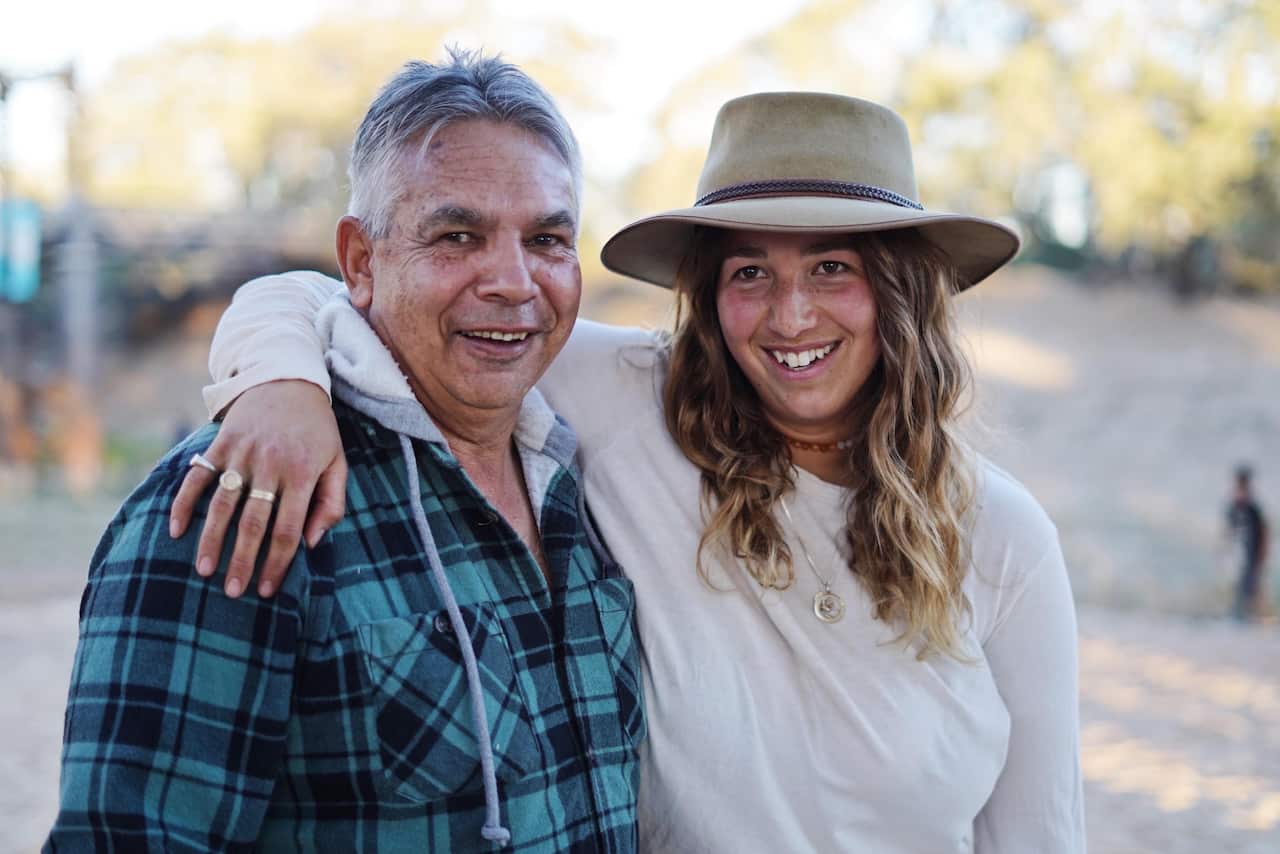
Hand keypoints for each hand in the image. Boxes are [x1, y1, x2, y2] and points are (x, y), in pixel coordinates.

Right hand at [169, 380, 345, 597]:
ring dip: (211, 540)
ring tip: (204, 571)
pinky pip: (198, 476)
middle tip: (232, 592)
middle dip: (242, 561)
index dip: (277, 563)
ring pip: (223, 504)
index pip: (289, 529)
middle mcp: (271, 465)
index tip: (266, 589)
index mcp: (304, 474)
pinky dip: (184, 502)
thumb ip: (332, 502)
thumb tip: (312, 543)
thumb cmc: (317, 430)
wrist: (289, 379)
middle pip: (254, 523)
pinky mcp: (221, 442)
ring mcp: (243, 453)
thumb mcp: (337, 462)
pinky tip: (177, 530)